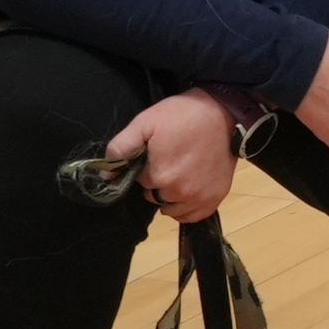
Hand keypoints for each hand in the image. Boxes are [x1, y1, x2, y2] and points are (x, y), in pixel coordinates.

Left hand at [103, 89, 238, 221]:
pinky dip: (187, 207)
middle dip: (158, 182)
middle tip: (169, 160)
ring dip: (171, 196)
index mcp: (160, 176)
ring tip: (180, 173)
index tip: (156, 154)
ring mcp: (199, 198)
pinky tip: (188, 190)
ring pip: (171, 208)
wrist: (222, 112)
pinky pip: (192, 216)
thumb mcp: (145, 122)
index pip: (141, 182)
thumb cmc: (181, 116)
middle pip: (155, 196)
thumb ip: (121, 148)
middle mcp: (180, 193)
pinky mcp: (215, 199)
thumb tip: (106, 176)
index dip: (146, 167)